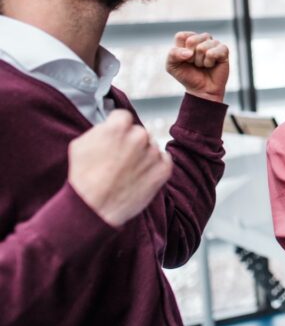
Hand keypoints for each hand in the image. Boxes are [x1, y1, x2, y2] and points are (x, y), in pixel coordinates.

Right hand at [67, 110, 172, 226]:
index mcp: (119, 127)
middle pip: (139, 132)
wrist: (94, 208)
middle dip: (131, 142)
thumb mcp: (80, 144)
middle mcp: (139, 136)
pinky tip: (141, 175)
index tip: (115, 138)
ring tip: (128, 172)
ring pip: (151, 147)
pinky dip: (156, 166)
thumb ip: (100, 129)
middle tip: (120, 159)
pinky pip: (164, 160)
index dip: (117, 128)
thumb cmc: (83, 178)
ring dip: (143, 155)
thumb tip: (109, 125)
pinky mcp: (164, 169)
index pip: (123, 117)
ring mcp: (153, 153)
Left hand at [165, 31, 229, 102]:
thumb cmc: (187, 76)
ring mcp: (214, 43)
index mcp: (189, 39)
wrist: (201, 90)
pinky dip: (209, 62)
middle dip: (191, 57)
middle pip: (192, 40)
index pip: (182, 36)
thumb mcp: (172, 66)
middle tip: (194, 63)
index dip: (180, 50)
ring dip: (200, 61)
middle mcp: (202, 39)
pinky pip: (213, 53)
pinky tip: (211, 65)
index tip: (184, 59)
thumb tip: (189, 52)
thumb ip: (173, 54)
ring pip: (202, 47)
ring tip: (203, 65)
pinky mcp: (224, 50)